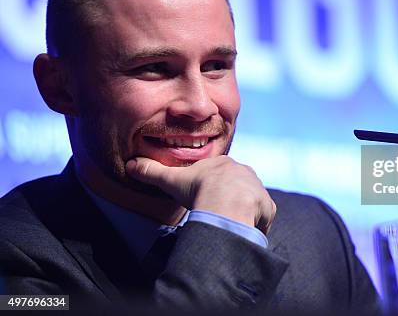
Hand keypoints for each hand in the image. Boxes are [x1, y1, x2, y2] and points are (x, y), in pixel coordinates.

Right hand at [125, 156, 275, 233]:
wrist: (226, 201)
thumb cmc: (199, 188)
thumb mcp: (170, 179)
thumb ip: (151, 172)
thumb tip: (130, 164)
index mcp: (223, 165)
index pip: (219, 175)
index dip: (211, 186)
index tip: (204, 198)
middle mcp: (244, 173)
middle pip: (237, 187)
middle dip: (228, 199)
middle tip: (216, 213)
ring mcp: (258, 189)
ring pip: (250, 201)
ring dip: (242, 212)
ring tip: (228, 225)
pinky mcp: (267, 206)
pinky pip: (262, 217)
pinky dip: (255, 226)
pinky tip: (243, 233)